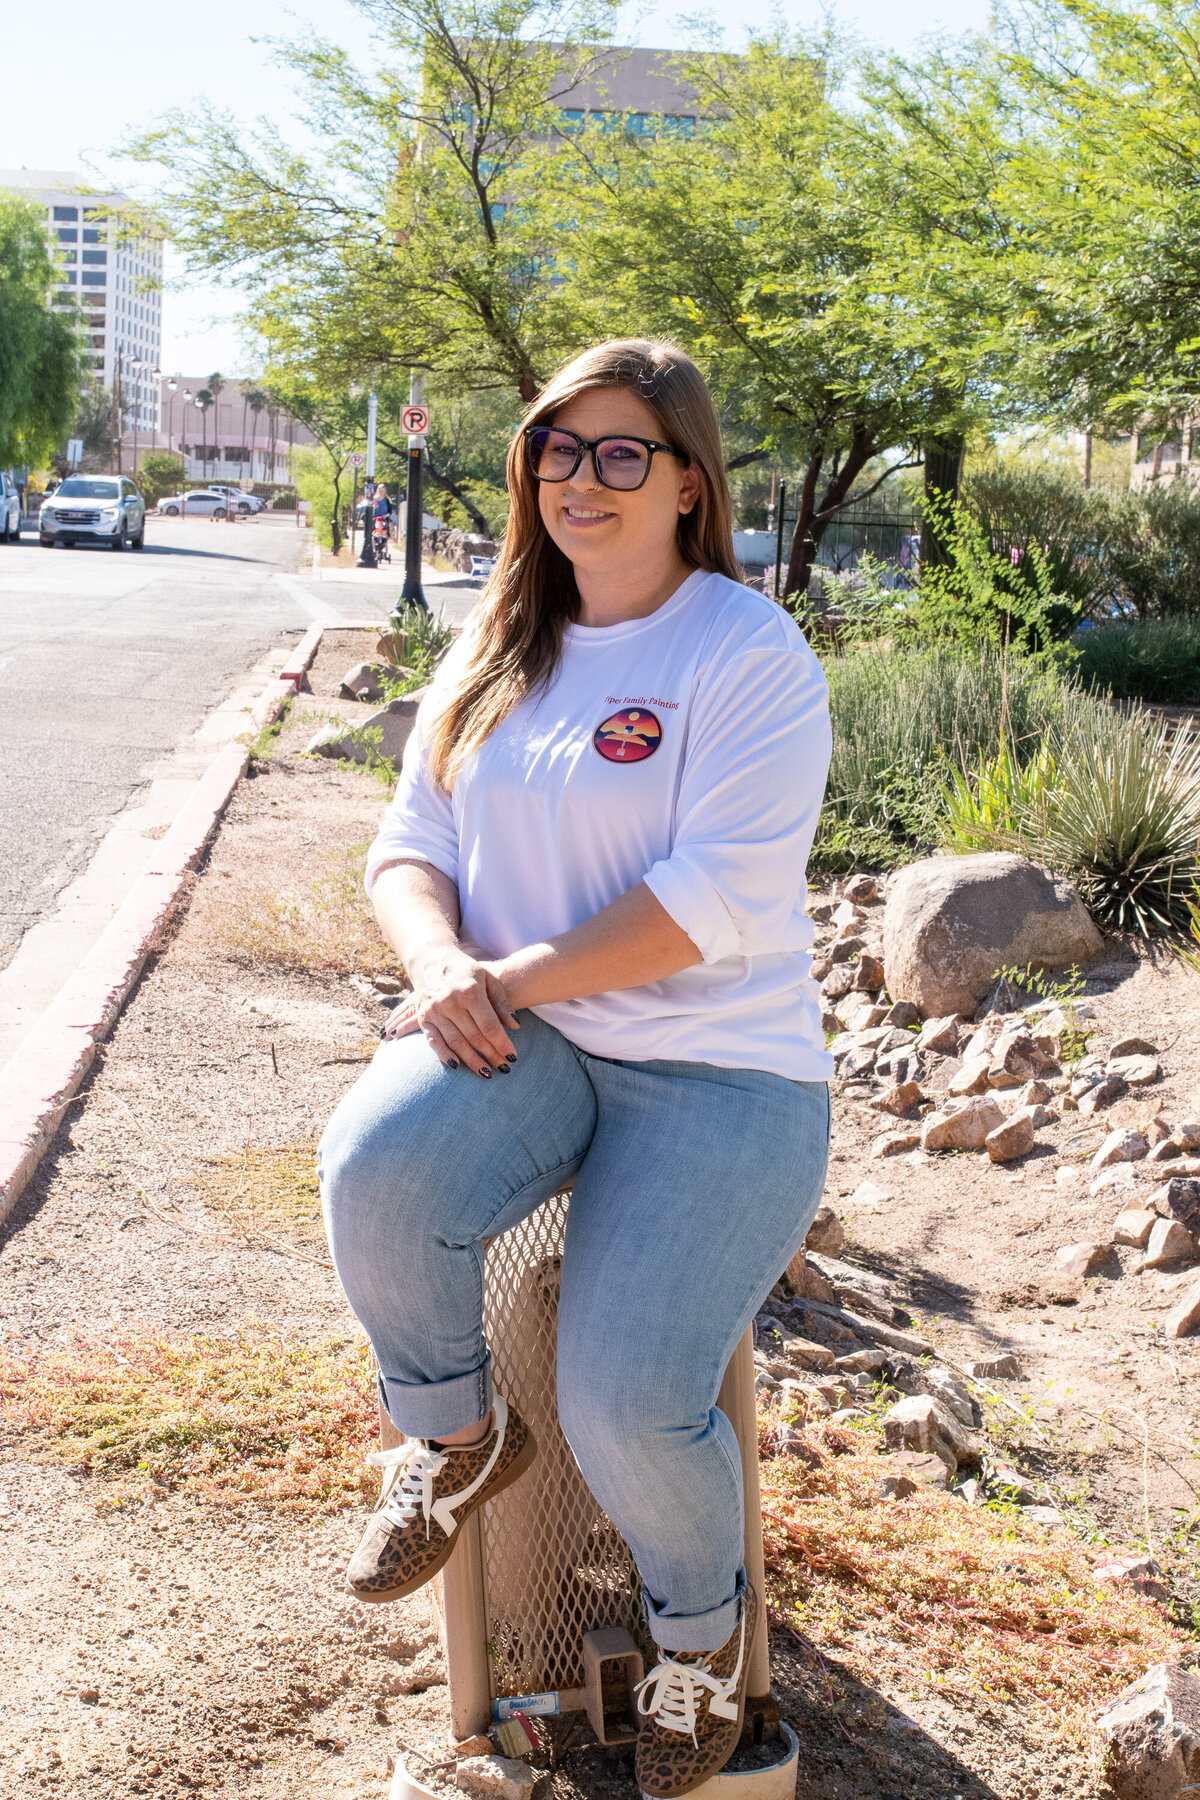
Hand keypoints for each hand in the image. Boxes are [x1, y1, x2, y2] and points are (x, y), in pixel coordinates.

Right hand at [382, 945, 519, 1076]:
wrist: (432, 960)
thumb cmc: (467, 971)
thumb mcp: (489, 979)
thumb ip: (502, 1002)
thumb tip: (516, 1026)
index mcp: (469, 992)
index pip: (489, 1025)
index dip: (502, 1044)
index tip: (513, 1057)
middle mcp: (450, 1002)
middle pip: (475, 1037)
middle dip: (491, 1055)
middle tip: (504, 1069)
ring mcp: (435, 1011)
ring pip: (457, 1043)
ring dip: (472, 1062)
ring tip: (487, 1074)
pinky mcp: (423, 1018)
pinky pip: (435, 1042)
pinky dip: (446, 1056)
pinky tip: (458, 1067)